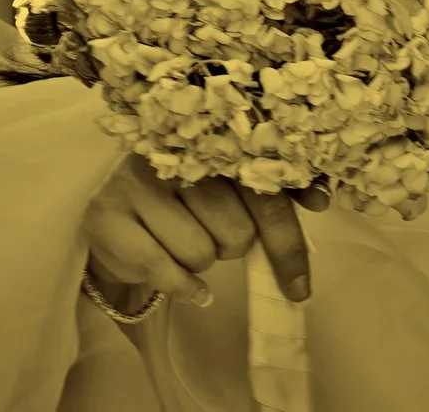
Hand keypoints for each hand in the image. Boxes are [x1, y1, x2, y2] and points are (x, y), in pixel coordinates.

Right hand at [82, 154, 332, 308]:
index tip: (301, 284)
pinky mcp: (106, 216)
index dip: (286, 240)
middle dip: (231, 246)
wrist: (115, 215)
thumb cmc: (185, 202)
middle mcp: (174, 156)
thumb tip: (322, 200)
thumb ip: (276, 191)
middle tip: (210, 232)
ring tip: (183, 241)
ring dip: (200, 262)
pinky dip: (180, 286)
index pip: (265, 195)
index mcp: (214, 143)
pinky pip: (164, 270)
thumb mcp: (231, 190)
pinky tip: (181, 279)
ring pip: (201, 253)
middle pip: (236, 232)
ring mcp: (136, 183)